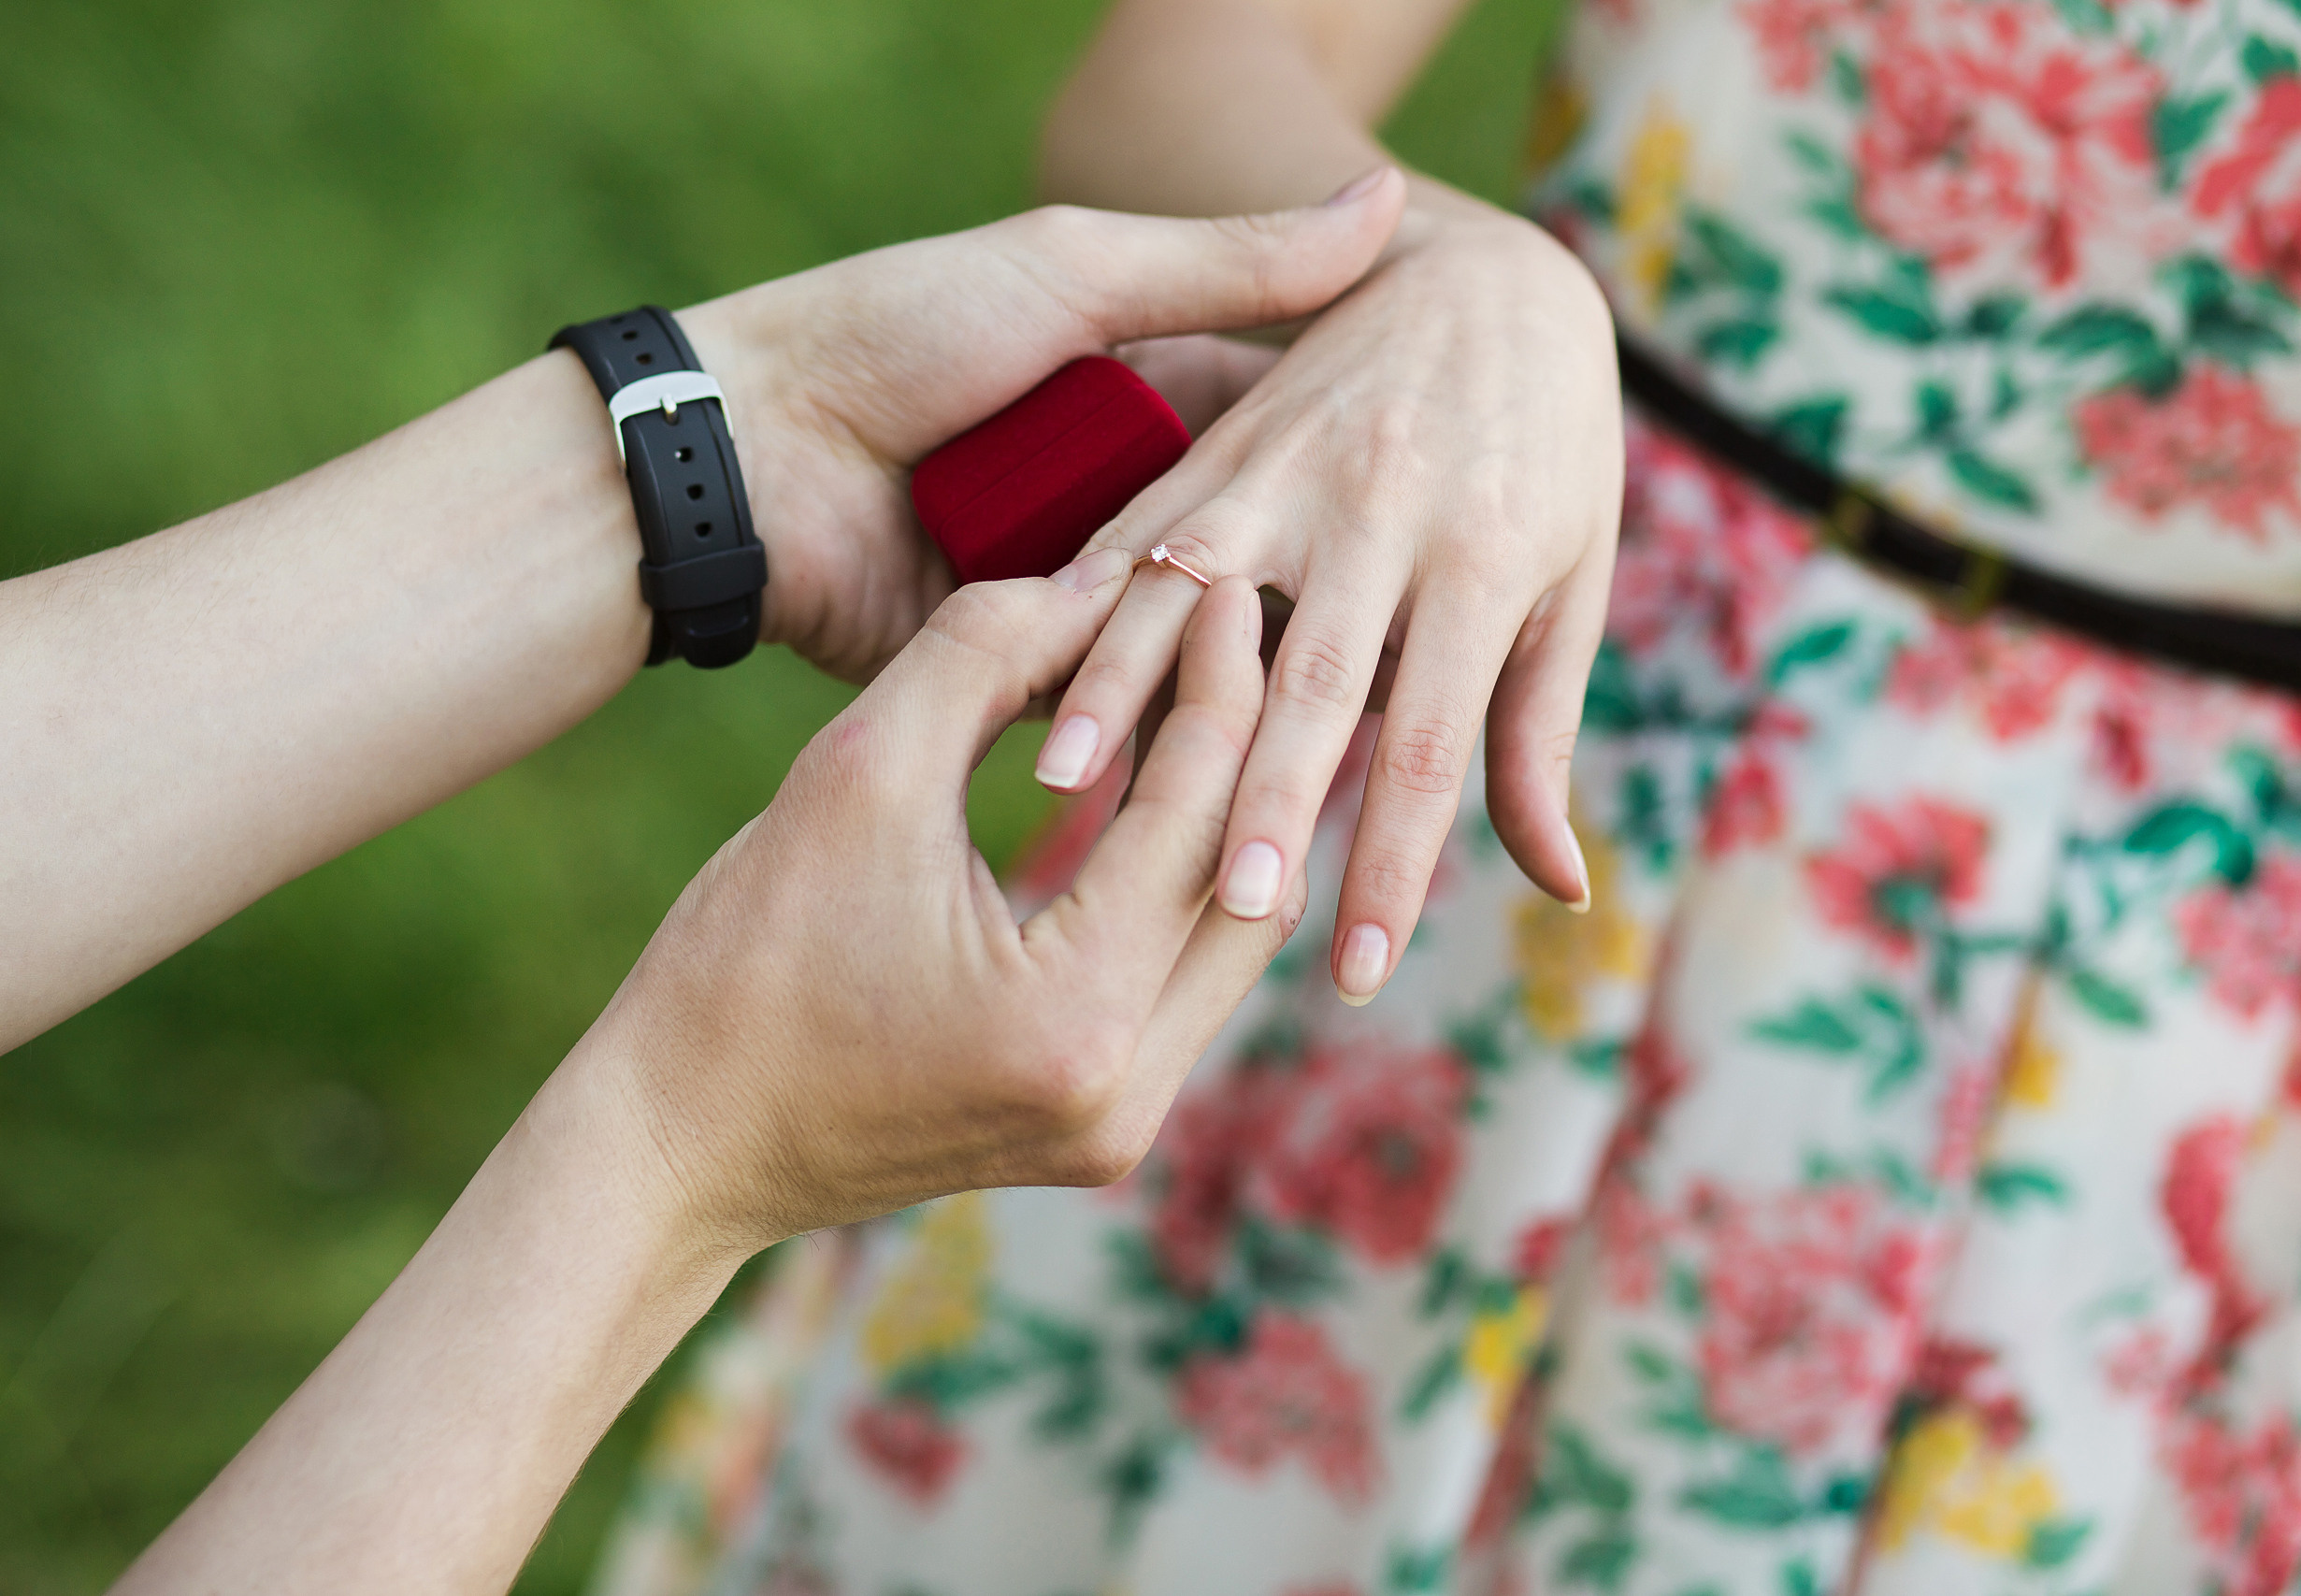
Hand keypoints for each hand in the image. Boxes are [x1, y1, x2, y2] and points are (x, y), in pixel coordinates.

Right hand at [575, 556, 1291, 1251]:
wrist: (682, 1144)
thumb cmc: (743, 957)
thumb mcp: (855, 774)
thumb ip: (984, 656)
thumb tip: (1101, 579)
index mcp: (1074, 1015)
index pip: (1198, 811)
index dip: (1219, 680)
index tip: (1224, 581)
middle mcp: (1128, 1093)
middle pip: (1253, 883)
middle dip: (1252, 746)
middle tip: (1236, 631)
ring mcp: (1123, 1126)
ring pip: (1231, 940)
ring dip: (1226, 819)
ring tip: (1206, 700)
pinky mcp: (1102, 1129)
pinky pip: (1183, 984)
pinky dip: (1181, 885)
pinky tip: (1161, 798)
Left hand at [669, 185, 1401, 683]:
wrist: (750, 447)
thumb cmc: (901, 332)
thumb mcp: (1075, 276)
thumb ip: (1229, 264)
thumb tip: (1385, 197)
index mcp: (1137, 396)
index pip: (1279, 440)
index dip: (1360, 465)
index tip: (1453, 491)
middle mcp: (1113, 498)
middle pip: (1245, 555)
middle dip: (1318, 590)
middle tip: (1421, 628)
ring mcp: (1066, 589)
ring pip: (1186, 640)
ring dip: (1251, 670)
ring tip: (1363, 713)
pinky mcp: (1013, 670)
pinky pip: (1106, 702)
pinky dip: (1158, 718)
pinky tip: (1252, 751)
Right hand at [1032, 174, 1624, 1004]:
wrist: (1486, 278)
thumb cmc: (1547, 455)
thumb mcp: (1569, 583)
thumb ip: (1536, 734)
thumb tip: (1560, 890)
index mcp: (1481, 558)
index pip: (1432, 739)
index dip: (1392, 859)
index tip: (1356, 971)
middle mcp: (1383, 511)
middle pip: (1312, 679)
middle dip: (1265, 799)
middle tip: (1227, 910)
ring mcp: (1291, 469)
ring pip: (1195, 595)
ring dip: (1127, 694)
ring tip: (1070, 797)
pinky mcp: (1221, 443)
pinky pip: (1137, 530)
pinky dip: (1083, 610)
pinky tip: (1027, 678)